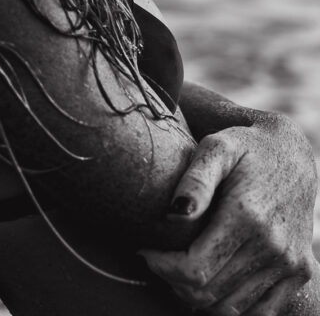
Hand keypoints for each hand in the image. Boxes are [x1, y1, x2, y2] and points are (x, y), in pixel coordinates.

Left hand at [140, 113, 317, 314]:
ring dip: (199, 298)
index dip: (162, 267)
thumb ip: (195, 179)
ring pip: (232, 308)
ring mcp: (289, 263)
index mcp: (246, 215)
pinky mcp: (300, 272)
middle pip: (209, 292)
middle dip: (174, 282)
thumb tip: (174, 213)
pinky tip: (212, 284)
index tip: (146, 251)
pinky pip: (262, 313)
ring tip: (180, 272)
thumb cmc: (246, 148)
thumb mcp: (217, 146)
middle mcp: (272, 245)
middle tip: (159, 262)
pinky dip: (232, 307)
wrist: (294, 155)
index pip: (194, 268)